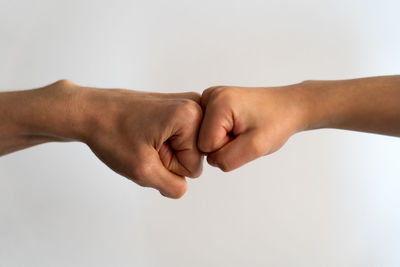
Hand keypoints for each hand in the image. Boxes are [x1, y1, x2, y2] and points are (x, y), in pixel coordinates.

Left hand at [75, 85, 203, 197]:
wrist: (89, 111)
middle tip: (144, 144)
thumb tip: (183, 186)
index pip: (193, 168)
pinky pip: (179, 139)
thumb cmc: (111, 134)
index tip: (147, 148)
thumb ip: (174, 187)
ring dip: (165, 151)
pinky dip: (163, 142)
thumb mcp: (143, 171)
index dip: (167, 166)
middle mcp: (194, 105)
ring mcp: (186, 104)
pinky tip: (146, 133)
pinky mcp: (177, 107)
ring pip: (185, 149)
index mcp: (191, 115)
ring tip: (143, 138)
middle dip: (168, 159)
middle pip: (193, 157)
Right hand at [198, 85, 307, 171]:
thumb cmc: (277, 122)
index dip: (227, 148)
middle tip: (245, 132)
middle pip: (202, 141)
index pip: (205, 146)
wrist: (289, 106)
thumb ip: (226, 159)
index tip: (245, 135)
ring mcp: (209, 98)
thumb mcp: (255, 147)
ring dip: (225, 139)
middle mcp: (209, 96)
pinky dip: (224, 133)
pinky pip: (209, 131)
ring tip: (244, 128)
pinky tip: (239, 125)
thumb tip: (208, 160)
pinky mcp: (212, 104)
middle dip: (225, 144)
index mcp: (217, 102)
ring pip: (205, 137)